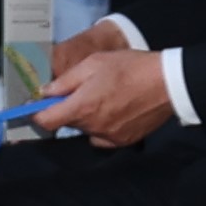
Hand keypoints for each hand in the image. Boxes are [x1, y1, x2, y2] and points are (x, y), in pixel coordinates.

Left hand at [35, 38, 175, 145]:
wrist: (168, 83)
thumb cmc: (131, 68)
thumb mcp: (93, 63)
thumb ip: (65, 81)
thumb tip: (45, 92)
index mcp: (82, 106)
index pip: (46, 120)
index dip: (37, 114)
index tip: (39, 106)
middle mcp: (93, 126)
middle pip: (67, 123)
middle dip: (69, 108)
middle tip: (84, 90)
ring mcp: (109, 136)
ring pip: (86, 129)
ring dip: (88, 117)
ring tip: (106, 97)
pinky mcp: (123, 141)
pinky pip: (103, 137)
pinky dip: (103, 126)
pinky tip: (116, 111)